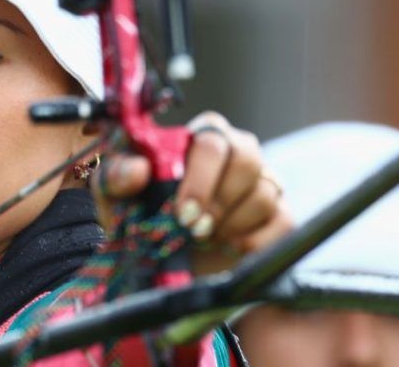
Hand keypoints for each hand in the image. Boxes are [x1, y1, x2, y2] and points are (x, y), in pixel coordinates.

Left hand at [92, 111, 293, 274]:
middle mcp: (237, 152)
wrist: (161, 261)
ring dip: (231, 225)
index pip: (212, 139)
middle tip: (194, 230)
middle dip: (219, 201)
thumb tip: (137, 170)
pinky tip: (228, 248)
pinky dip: (254, 241)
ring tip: (204, 239)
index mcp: (200, 136)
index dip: (201, 177)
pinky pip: (282, 222)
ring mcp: (263, 182)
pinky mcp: (279, 215)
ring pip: (265, 193)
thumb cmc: (140, 214)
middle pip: (248, 159)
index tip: (182, 212)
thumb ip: (117, 175)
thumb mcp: (115, 195)